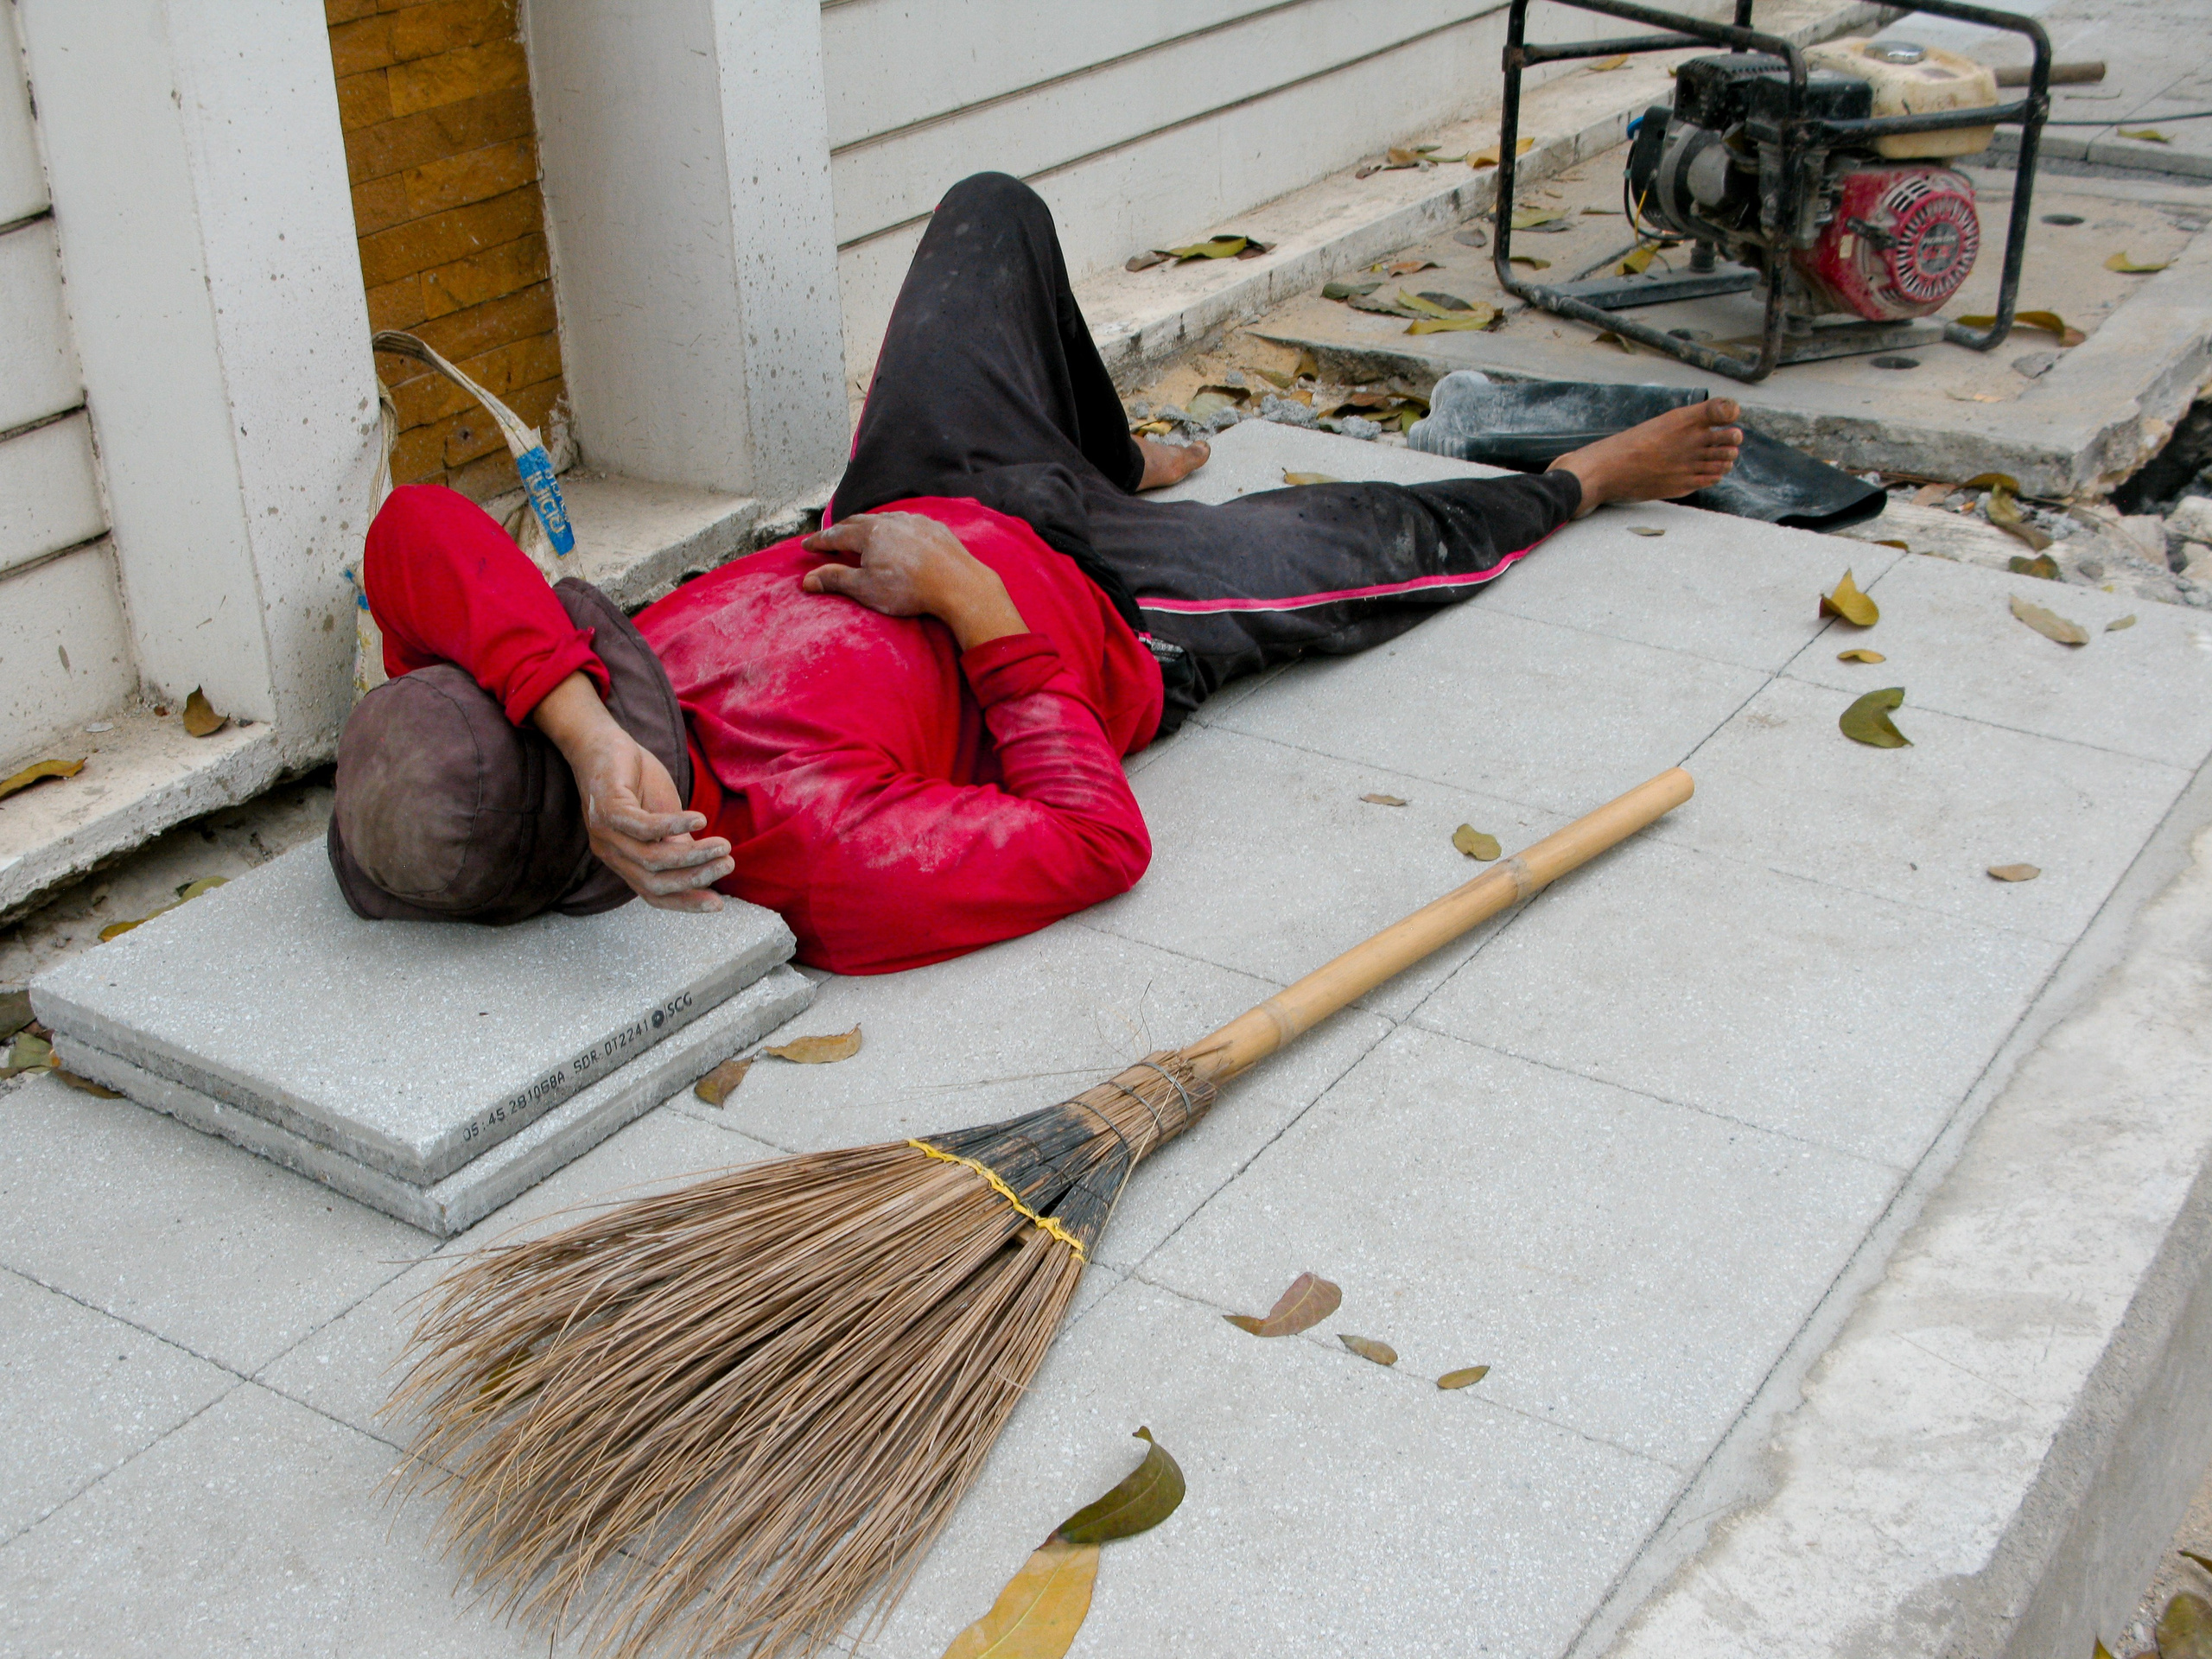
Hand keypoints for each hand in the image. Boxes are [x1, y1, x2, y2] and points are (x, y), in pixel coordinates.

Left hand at [529, 674, 733, 911]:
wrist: (601, 742)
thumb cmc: (635, 780)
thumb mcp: (663, 818)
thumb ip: (677, 845)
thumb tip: (704, 870)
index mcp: (623, 860)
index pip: (653, 894)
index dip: (685, 902)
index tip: (719, 904)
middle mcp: (611, 853)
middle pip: (654, 882)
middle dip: (696, 878)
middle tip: (728, 865)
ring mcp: (606, 833)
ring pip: (653, 859)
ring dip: (693, 855)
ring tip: (722, 845)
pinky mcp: (608, 808)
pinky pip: (644, 827)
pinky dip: (674, 826)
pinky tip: (699, 819)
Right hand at [801, 512, 1028, 650]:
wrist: (958, 584)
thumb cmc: (909, 589)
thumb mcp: (865, 588)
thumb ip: (835, 580)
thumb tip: (807, 580)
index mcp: (869, 533)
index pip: (836, 534)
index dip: (820, 541)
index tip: (807, 545)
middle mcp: (890, 521)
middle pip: (859, 521)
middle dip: (842, 529)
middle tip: (831, 536)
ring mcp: (915, 521)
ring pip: (885, 519)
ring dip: (870, 526)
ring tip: (863, 533)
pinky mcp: (935, 527)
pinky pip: (908, 523)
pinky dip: (896, 528)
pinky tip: (899, 535)